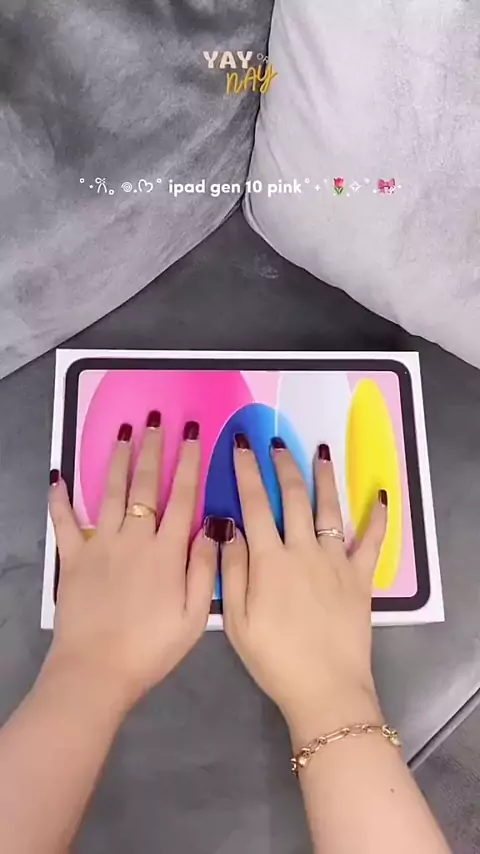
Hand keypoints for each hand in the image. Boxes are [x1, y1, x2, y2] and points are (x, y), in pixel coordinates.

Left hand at [45, 416, 216, 711]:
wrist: (96, 670)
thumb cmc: (150, 648)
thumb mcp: (194, 616)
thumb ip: (204, 569)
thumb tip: (215, 527)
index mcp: (167, 551)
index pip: (183, 497)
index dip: (190, 463)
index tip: (194, 435)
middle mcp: (134, 538)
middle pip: (147, 485)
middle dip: (155, 448)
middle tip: (158, 419)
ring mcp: (100, 544)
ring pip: (112, 492)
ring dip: (118, 459)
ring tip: (124, 431)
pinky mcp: (73, 558)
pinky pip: (65, 522)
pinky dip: (60, 499)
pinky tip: (58, 477)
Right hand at [222, 435, 386, 744]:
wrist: (325, 689)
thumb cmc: (274, 658)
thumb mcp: (236, 621)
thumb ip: (232, 569)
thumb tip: (228, 526)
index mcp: (269, 560)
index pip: (254, 504)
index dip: (246, 472)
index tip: (241, 445)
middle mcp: (303, 550)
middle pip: (292, 497)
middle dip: (282, 465)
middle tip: (275, 441)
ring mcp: (335, 561)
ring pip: (328, 509)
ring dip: (323, 478)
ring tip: (319, 452)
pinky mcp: (361, 577)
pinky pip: (372, 542)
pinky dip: (377, 518)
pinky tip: (378, 496)